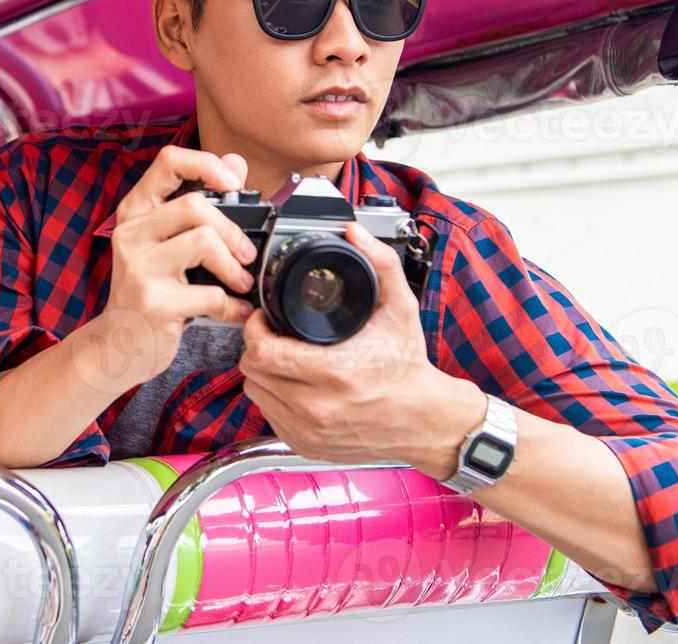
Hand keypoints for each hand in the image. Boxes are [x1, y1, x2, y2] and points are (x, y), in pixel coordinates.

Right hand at [94, 146, 258, 391]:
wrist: (116, 345)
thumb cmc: (148, 290)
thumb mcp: (166, 243)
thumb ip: (199, 204)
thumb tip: (237, 164)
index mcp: (136, 211)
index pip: (168, 160)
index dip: (207, 163)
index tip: (233, 185)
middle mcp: (131, 234)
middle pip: (195, 205)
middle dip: (233, 230)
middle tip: (246, 254)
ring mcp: (139, 268)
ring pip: (204, 242)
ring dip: (235, 267)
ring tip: (241, 284)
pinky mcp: (153, 302)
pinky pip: (211, 293)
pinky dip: (233, 306)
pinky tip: (234, 312)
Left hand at [239, 221, 484, 476]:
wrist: (425, 421)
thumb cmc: (409, 367)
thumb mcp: (400, 308)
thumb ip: (380, 263)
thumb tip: (356, 232)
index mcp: (335, 373)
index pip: (263, 352)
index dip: (255, 328)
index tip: (264, 317)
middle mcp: (318, 407)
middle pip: (252, 371)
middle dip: (256, 346)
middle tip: (272, 332)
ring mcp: (309, 431)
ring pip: (254, 393)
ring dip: (262, 372)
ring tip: (283, 356)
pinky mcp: (305, 445)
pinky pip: (268, 415)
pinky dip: (273, 396)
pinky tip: (292, 382)